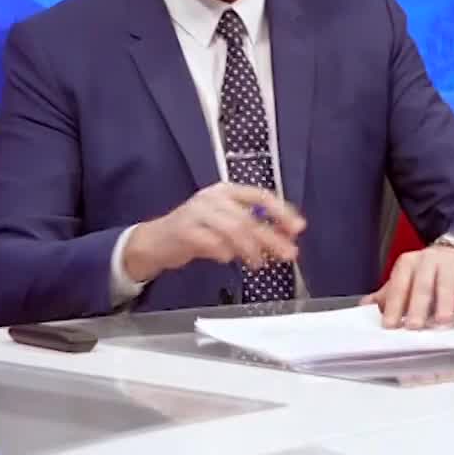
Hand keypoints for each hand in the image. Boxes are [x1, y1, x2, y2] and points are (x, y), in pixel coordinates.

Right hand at [123, 183, 305, 282]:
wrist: (155, 241)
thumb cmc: (195, 231)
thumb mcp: (225, 226)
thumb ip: (252, 230)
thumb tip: (284, 240)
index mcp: (226, 191)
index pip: (261, 196)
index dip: (281, 212)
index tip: (298, 228)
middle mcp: (212, 198)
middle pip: (249, 216)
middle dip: (272, 237)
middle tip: (288, 253)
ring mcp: (196, 212)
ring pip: (233, 229)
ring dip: (250, 249)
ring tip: (258, 263)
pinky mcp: (184, 230)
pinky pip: (211, 243)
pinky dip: (223, 253)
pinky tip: (227, 259)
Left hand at [363, 245, 453, 329]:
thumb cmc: (425, 273)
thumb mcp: (406, 280)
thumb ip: (388, 295)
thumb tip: (364, 308)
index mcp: (407, 263)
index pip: (399, 286)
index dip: (394, 306)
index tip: (390, 325)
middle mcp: (427, 260)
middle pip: (421, 285)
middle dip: (417, 306)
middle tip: (414, 327)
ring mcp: (450, 264)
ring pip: (446, 283)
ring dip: (445, 302)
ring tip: (443, 321)